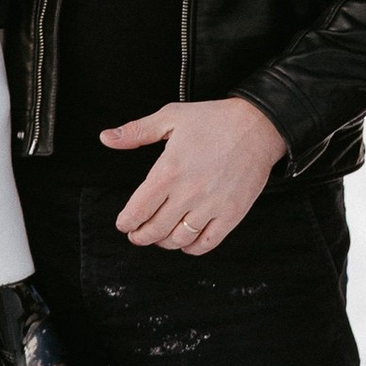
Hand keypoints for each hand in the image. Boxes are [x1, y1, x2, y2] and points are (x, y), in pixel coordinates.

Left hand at [103, 95, 286, 253]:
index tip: (124, 224)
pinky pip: (206, 244)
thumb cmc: (214, 119)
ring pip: (178, 240)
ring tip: (160, 236)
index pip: (137, 211)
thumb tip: (106, 138)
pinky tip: (186, 240)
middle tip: (137, 234)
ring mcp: (211, 206)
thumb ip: (136, 131)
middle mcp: (188, 193)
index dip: (126, 223)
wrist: (258, 126)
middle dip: (140, 236)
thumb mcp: (171, 117)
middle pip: (155, 230)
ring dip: (164, 242)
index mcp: (168, 171)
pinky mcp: (231, 214)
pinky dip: (191, 248)